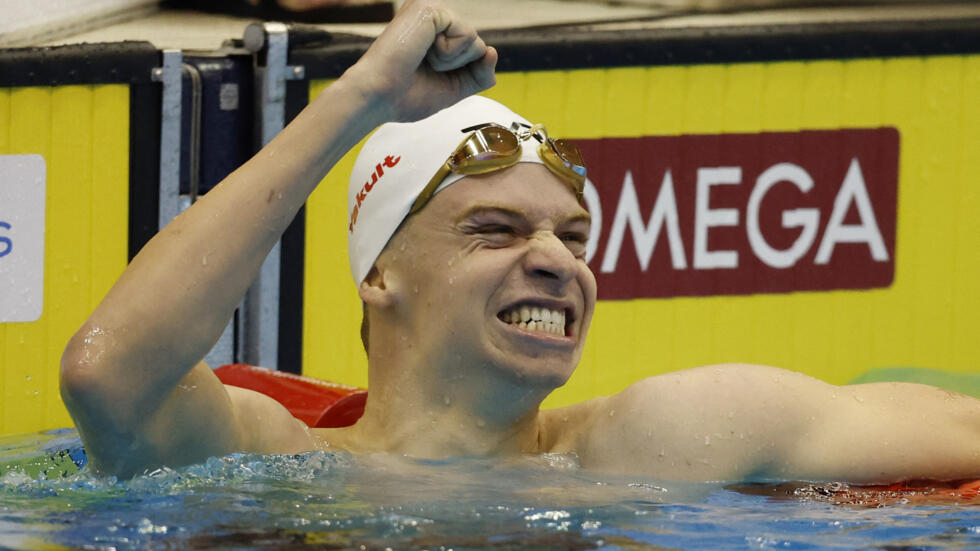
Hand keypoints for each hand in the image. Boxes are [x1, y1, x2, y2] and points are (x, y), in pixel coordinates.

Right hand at [344, 0, 497, 121]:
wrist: (379, 97)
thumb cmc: (405, 96)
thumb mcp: (453, 88)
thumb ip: (479, 74)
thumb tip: (493, 51)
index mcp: (434, 34)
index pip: (473, 53)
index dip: (461, 73)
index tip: (428, 76)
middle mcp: (433, 18)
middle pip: (477, 47)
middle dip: (457, 68)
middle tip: (424, 69)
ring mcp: (431, 11)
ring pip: (475, 42)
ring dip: (452, 62)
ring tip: (422, 60)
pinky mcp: (431, 9)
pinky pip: (468, 36)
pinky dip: (449, 54)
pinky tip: (423, 51)